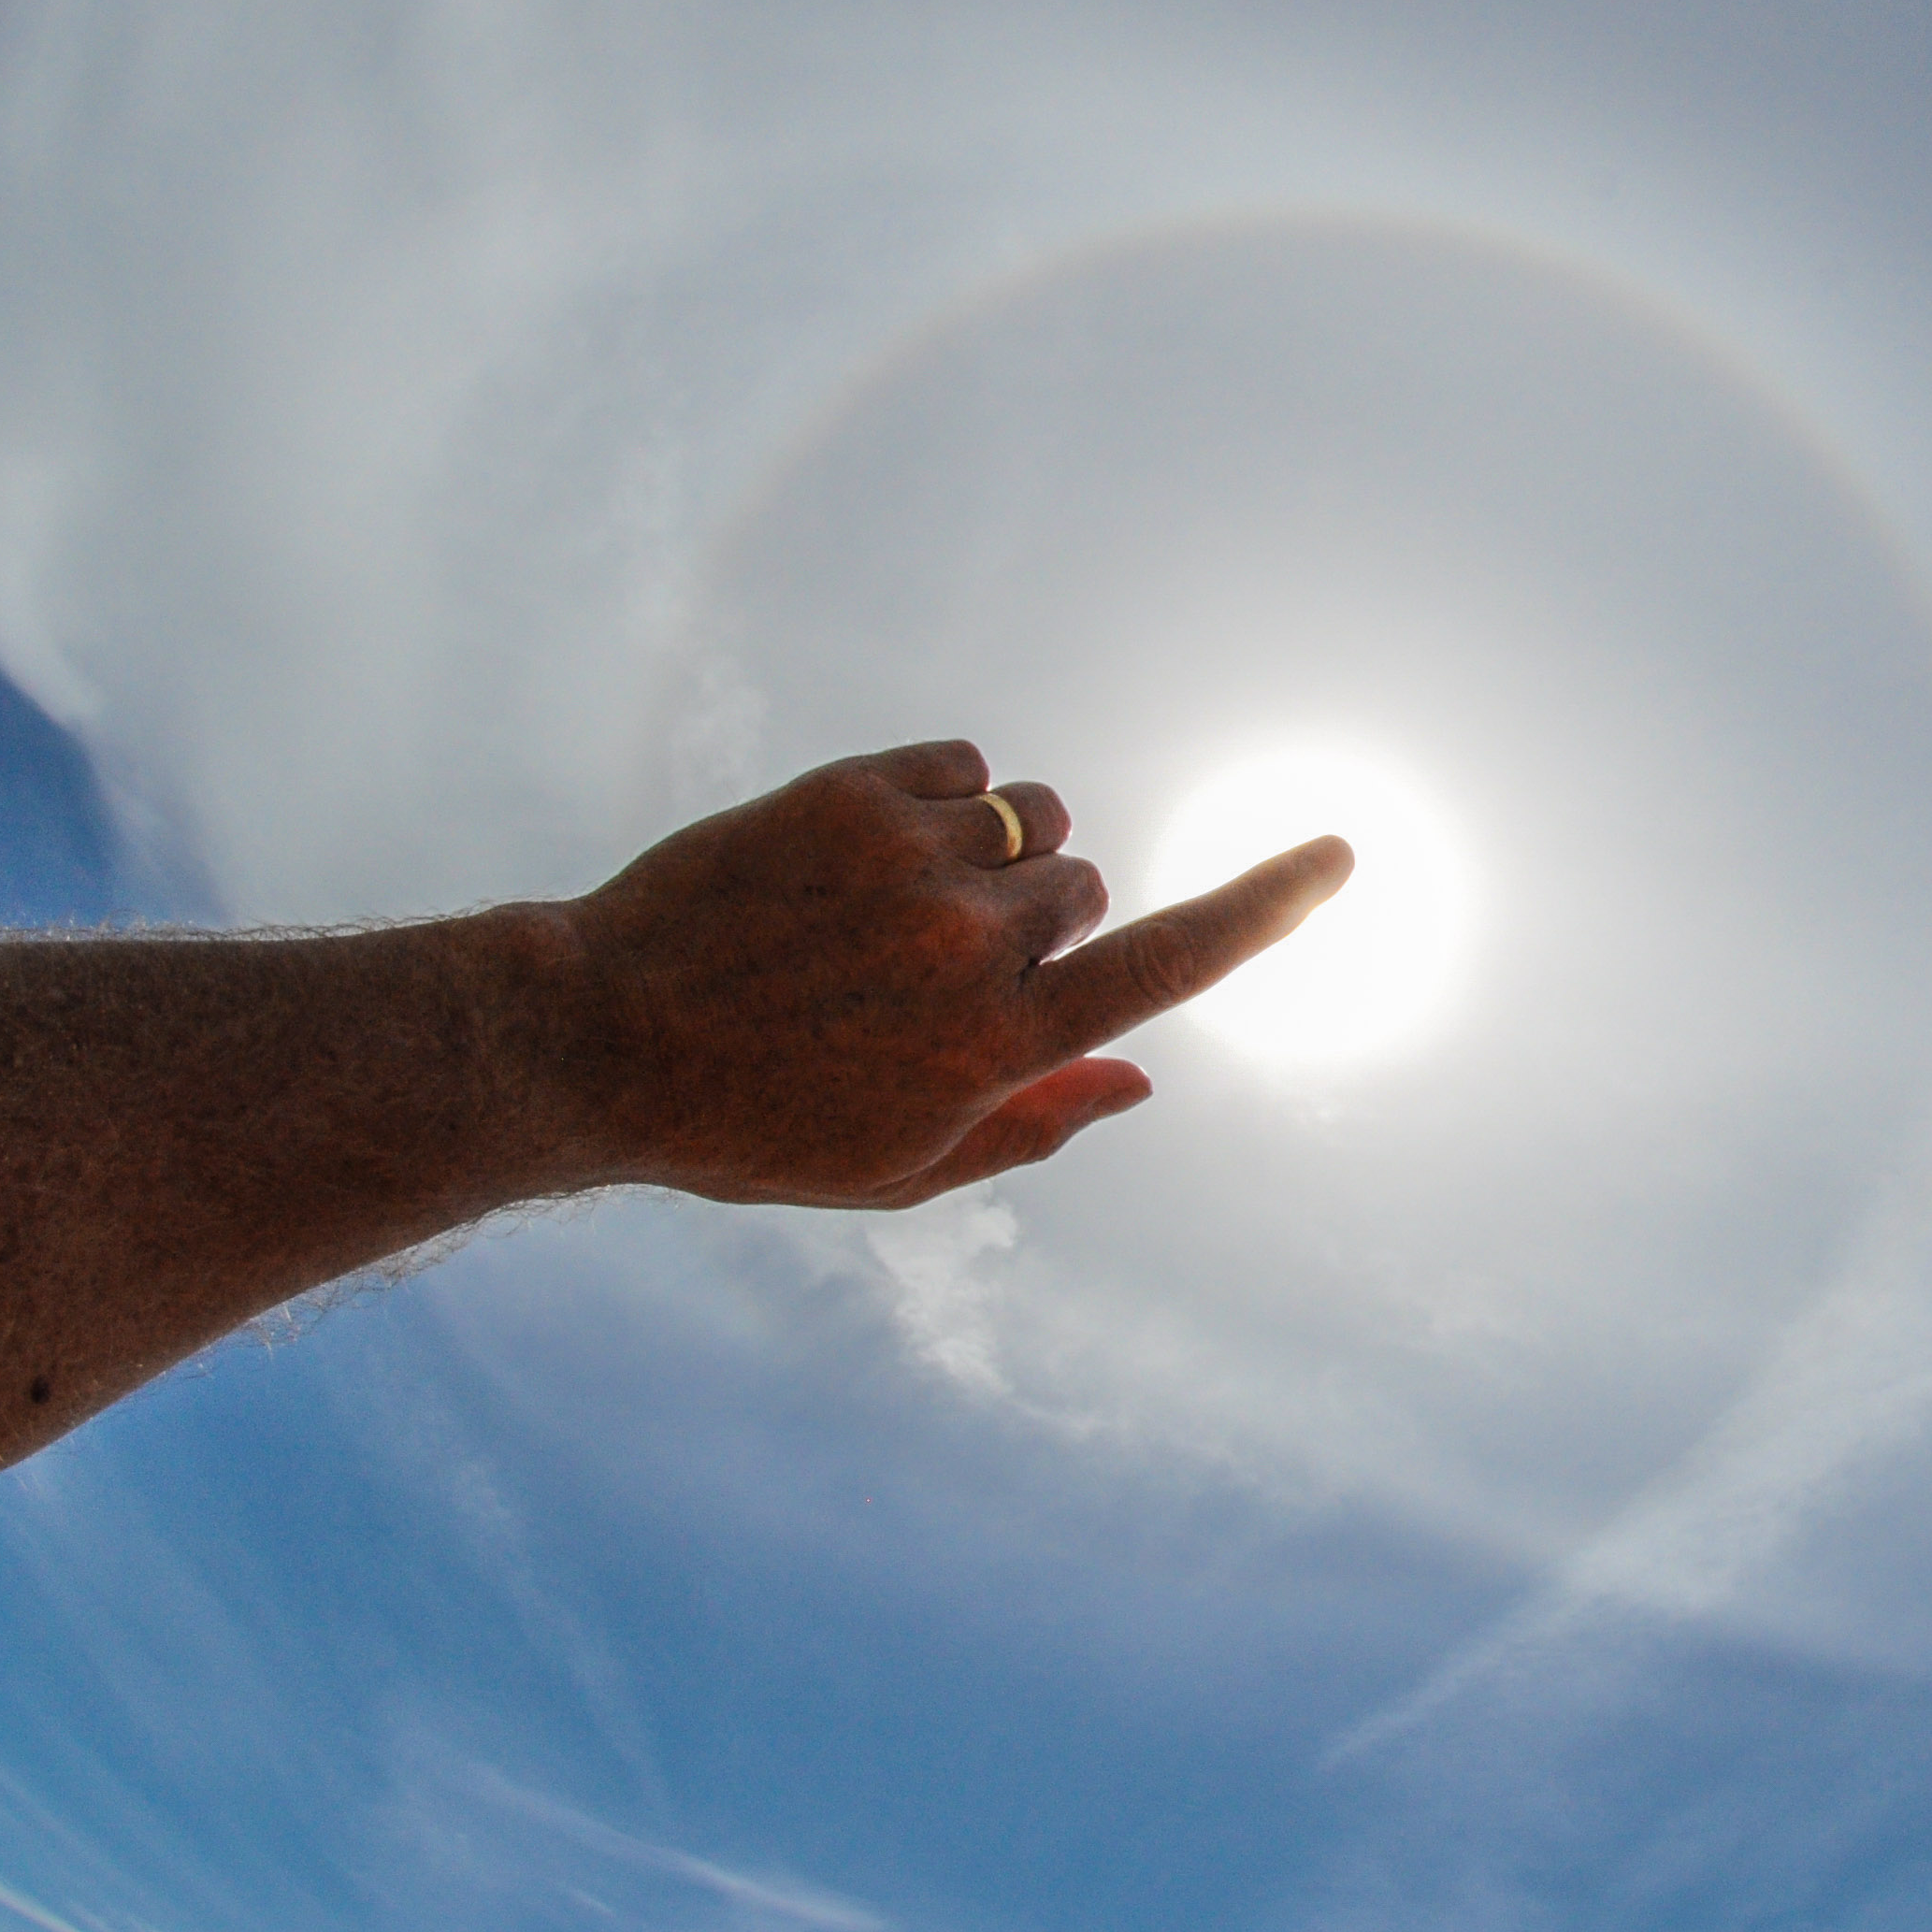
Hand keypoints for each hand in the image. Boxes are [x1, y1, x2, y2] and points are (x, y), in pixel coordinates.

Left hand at [548, 740, 1350, 1208]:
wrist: (596, 1039)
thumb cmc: (753, 1127)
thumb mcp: (900, 1166)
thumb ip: (1035, 1123)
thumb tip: (1142, 1078)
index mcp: (998, 1050)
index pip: (1171, 966)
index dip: (1266, 909)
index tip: (1335, 855)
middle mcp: (971, 948)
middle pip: (1083, 887)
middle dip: (1044, 916)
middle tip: (938, 961)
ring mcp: (913, 863)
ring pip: (1032, 820)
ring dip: (997, 853)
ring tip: (894, 904)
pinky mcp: (852, 796)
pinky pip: (962, 766)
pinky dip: (940, 799)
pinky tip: (861, 854)